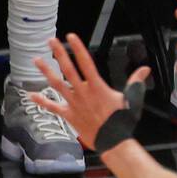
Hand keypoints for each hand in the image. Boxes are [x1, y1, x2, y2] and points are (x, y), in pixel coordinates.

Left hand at [31, 34, 150, 150]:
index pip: (86, 62)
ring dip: (46, 72)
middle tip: (50, 41)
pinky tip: (31, 94)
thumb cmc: (121, 120)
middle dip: (59, 54)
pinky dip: (42, 101)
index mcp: (97, 86)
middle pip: (68, 69)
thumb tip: (145, 69)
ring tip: (37, 60)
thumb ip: (135, 82)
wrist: (112, 140)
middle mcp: (82, 92)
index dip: (78, 48)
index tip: (71, 36)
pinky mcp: (68, 115)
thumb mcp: (131, 98)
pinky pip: (52, 107)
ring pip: (57, 84)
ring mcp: (73, 103)